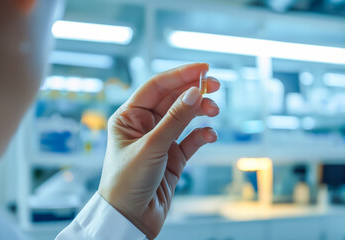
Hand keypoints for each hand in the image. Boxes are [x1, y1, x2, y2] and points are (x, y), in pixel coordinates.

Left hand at [98, 63, 219, 238]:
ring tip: (215, 110)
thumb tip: (195, 92)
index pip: (156, 86)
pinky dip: (201, 135)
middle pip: (172, 99)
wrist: (130, 219)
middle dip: (193, 91)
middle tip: (216, 85)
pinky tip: (210, 135)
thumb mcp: (152, 146)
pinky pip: (190, 140)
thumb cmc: (127, 181)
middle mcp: (144, 126)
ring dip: (200, 112)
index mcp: (129, 117)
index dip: (180, 74)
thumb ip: (175, 119)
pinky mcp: (172, 158)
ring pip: (184, 118)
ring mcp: (159, 141)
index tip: (203, 68)